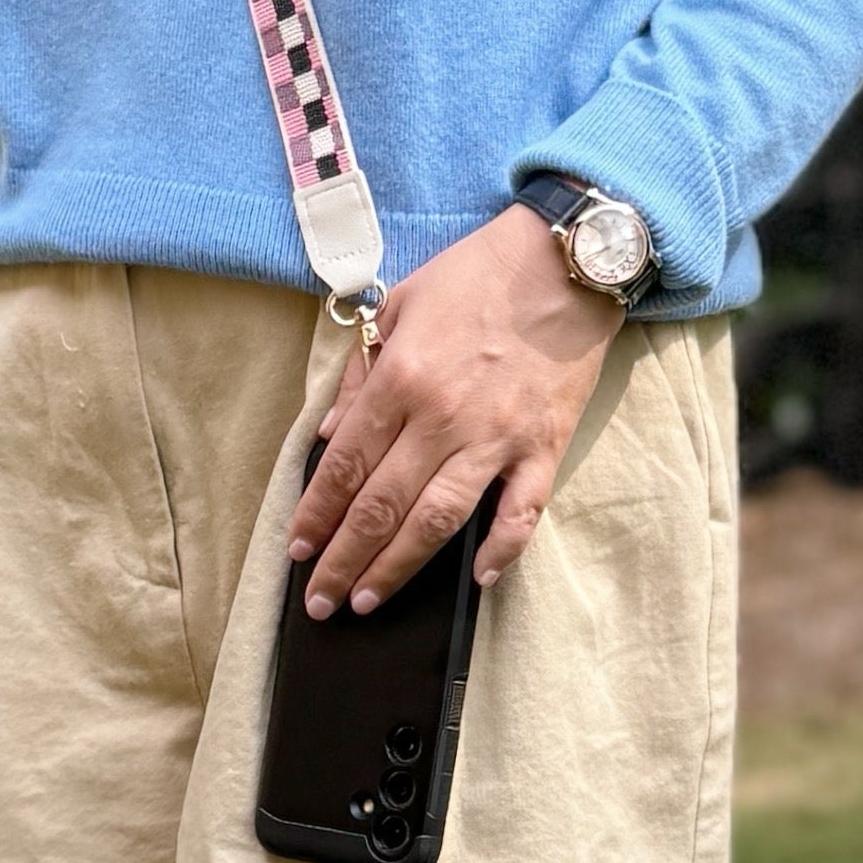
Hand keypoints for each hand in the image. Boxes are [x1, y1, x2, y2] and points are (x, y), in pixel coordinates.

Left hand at [286, 201, 621, 619]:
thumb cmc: (478, 275)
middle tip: (320, 601)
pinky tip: (476, 577)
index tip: (297, 549)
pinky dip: (501, 550)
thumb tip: (329, 433)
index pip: (345, 464)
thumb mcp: (400, 305)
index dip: (316, 513)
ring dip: (398, 567)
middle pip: (381, 504)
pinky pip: (522, 512)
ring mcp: (497, 437)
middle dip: (343, 558)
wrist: (565, 261)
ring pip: (437, 519)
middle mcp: (443, 417)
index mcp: (402, 378)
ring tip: (367, 601)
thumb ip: (360, 371)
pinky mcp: (543, 447)